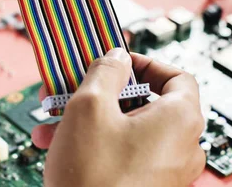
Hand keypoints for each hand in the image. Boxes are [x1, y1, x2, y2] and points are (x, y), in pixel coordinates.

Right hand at [32, 49, 205, 186]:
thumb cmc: (95, 180)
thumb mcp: (90, 107)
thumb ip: (105, 71)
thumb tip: (117, 58)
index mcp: (179, 120)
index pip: (176, 76)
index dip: (144, 63)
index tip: (117, 61)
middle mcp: (180, 146)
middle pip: (143, 103)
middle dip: (99, 93)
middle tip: (73, 87)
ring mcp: (164, 171)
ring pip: (126, 129)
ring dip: (88, 118)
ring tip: (52, 120)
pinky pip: (122, 153)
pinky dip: (94, 143)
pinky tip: (58, 144)